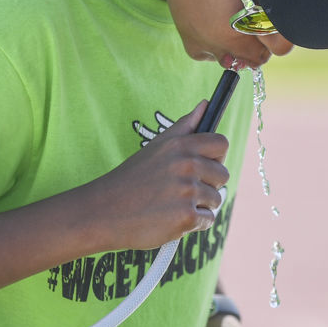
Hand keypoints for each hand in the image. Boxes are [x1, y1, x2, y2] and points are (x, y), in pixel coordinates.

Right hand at [87, 101, 230, 250]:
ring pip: (216, 199)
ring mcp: (187, 192)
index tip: (203, 164)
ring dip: (199, 205)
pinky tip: (170, 218)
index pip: (221, 144)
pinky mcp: (186, 218)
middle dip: (208, 184)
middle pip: (223, 174)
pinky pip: (207, 220)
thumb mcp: (157, 146)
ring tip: (172, 204)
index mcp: (181, 145)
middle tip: (182, 189)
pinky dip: (192, 223)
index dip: (215, 156)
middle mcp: (186, 166)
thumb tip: (206, 103)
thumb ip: (185, 125)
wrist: (104, 212)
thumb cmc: (133, 178)